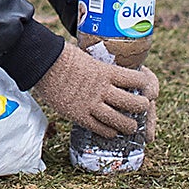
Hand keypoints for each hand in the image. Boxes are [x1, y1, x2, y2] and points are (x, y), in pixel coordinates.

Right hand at [32, 42, 159, 137]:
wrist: (42, 63)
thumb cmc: (62, 56)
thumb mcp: (88, 58)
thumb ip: (99, 70)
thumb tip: (107, 73)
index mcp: (106, 72)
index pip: (134, 80)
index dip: (144, 84)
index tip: (146, 86)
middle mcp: (102, 89)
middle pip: (132, 103)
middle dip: (141, 107)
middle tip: (143, 107)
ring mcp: (91, 104)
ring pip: (119, 120)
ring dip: (129, 125)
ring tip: (131, 126)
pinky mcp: (79, 115)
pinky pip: (99, 128)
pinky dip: (108, 132)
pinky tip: (111, 132)